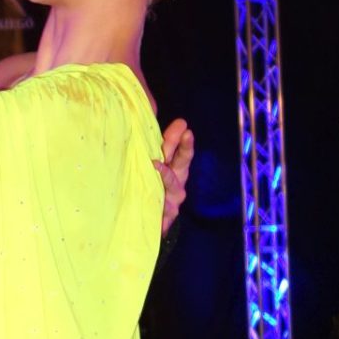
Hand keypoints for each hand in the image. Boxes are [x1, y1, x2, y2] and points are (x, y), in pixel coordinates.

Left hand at [156, 119, 193, 236]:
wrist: (151, 220)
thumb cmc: (153, 187)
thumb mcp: (154, 165)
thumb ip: (159, 147)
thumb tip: (157, 118)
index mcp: (174, 166)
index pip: (180, 149)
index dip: (182, 138)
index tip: (183, 125)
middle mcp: (178, 181)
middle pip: (183, 162)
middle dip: (185, 148)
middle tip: (187, 134)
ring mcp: (174, 199)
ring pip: (174, 185)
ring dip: (167, 175)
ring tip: (157, 166)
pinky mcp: (167, 217)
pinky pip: (166, 213)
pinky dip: (163, 213)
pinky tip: (158, 211)